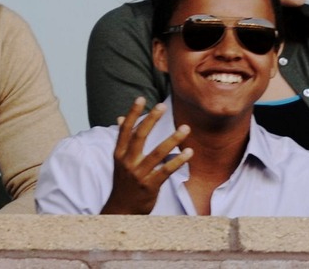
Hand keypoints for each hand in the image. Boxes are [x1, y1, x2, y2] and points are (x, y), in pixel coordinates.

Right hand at [101, 97, 191, 213]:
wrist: (121, 210)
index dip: (132, 113)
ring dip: (172, 140)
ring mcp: (139, 174)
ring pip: (157, 153)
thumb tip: (119, 118)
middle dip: (151, 120)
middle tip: (163, 106)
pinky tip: (189, 153)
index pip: (125, 130)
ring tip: (185, 128)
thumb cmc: (123, 182)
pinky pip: (166, 171)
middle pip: (139, 137)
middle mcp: (127, 162)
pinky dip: (178, 161)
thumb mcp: (119, 160)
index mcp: (119, 154)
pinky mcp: (150, 186)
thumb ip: (122, 140)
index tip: (141, 98)